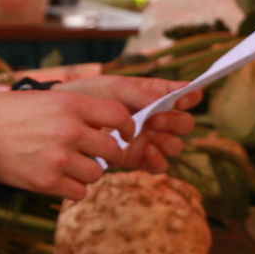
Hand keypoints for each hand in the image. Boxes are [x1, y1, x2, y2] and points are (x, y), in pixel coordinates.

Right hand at [0, 89, 134, 199]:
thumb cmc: (7, 114)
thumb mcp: (45, 99)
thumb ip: (76, 109)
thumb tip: (107, 124)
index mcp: (71, 104)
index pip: (119, 115)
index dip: (127, 127)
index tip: (126, 134)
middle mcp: (69, 130)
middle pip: (112, 149)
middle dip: (109, 154)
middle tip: (97, 154)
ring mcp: (59, 158)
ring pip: (97, 173)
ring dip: (89, 172)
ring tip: (72, 166)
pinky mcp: (47, 182)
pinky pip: (79, 192)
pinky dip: (74, 188)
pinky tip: (61, 179)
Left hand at [57, 76, 199, 173]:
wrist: (64, 120)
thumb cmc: (89, 96)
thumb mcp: (114, 87)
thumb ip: (141, 93)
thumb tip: (165, 100)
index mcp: (155, 95)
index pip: (185, 96)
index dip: (190, 97)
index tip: (182, 99)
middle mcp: (157, 118)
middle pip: (185, 124)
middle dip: (175, 122)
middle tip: (154, 119)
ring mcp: (150, 140)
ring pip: (175, 146)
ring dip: (168, 141)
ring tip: (149, 136)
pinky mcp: (139, 160)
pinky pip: (160, 166)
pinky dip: (159, 161)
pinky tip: (147, 152)